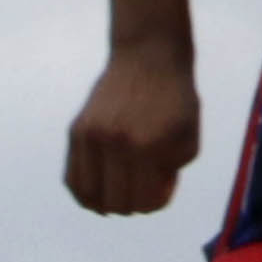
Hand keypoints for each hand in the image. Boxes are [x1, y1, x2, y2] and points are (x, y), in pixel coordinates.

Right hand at [67, 40, 200, 216]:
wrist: (148, 56)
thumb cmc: (175, 102)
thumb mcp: (188, 141)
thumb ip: (170, 178)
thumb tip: (143, 203)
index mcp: (147, 147)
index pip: (146, 202)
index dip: (158, 199)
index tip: (164, 180)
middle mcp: (114, 143)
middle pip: (117, 204)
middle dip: (135, 203)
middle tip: (144, 182)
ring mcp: (91, 136)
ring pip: (89, 197)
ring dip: (108, 202)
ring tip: (121, 189)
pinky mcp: (77, 131)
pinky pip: (72, 179)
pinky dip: (85, 194)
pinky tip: (100, 192)